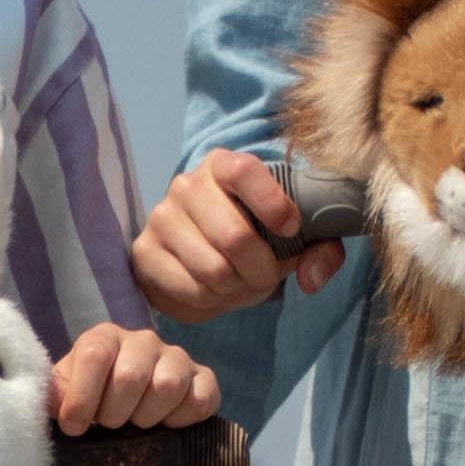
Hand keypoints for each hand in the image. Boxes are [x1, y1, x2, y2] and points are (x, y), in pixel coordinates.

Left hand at [51, 323, 219, 431]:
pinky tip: (167, 424)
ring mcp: (176, 357)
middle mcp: (143, 340)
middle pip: (130, 375)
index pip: (94, 356)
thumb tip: (55, 401)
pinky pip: (201, 398)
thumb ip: (54, 395)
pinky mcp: (203, 379)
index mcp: (104, 338)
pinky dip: (183, 419)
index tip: (74, 427)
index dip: (82, 397)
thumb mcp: (63, 397)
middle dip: (114, 414)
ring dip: (147, 417)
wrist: (126, 416)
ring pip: (168, 386)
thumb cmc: (90, 403)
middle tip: (110, 424)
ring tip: (137, 423)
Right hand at [133, 149, 338, 320]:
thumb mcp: (292, 239)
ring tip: (238, 281)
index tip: (290, 229)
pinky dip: (212, 300)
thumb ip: (320, 250)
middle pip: (234, 236)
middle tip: (266, 275)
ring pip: (214, 270)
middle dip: (262, 269)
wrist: (198, 262)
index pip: (243, 171)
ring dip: (237, 288)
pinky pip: (191, 289)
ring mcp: (160, 218)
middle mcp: (186, 184)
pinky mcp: (144, 252)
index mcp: (223, 165)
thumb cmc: (252, 240)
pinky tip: (212, 289)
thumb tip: (312, 277)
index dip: (272, 205)